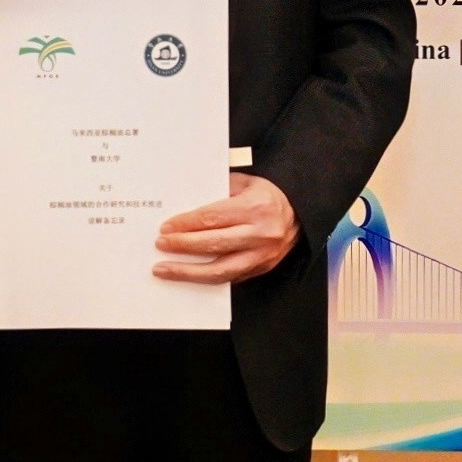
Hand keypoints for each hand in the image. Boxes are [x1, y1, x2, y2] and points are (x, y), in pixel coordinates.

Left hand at [155, 171, 299, 284]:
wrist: (301, 212)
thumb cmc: (267, 195)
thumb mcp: (244, 183)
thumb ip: (217, 191)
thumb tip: (184, 207)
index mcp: (255, 208)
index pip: (212, 218)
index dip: (186, 225)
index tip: (166, 228)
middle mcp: (260, 234)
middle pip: (213, 244)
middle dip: (182, 246)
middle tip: (160, 245)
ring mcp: (262, 255)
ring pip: (220, 270)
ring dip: (188, 272)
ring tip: (165, 269)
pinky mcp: (262, 268)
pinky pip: (230, 278)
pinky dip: (207, 278)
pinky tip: (189, 275)